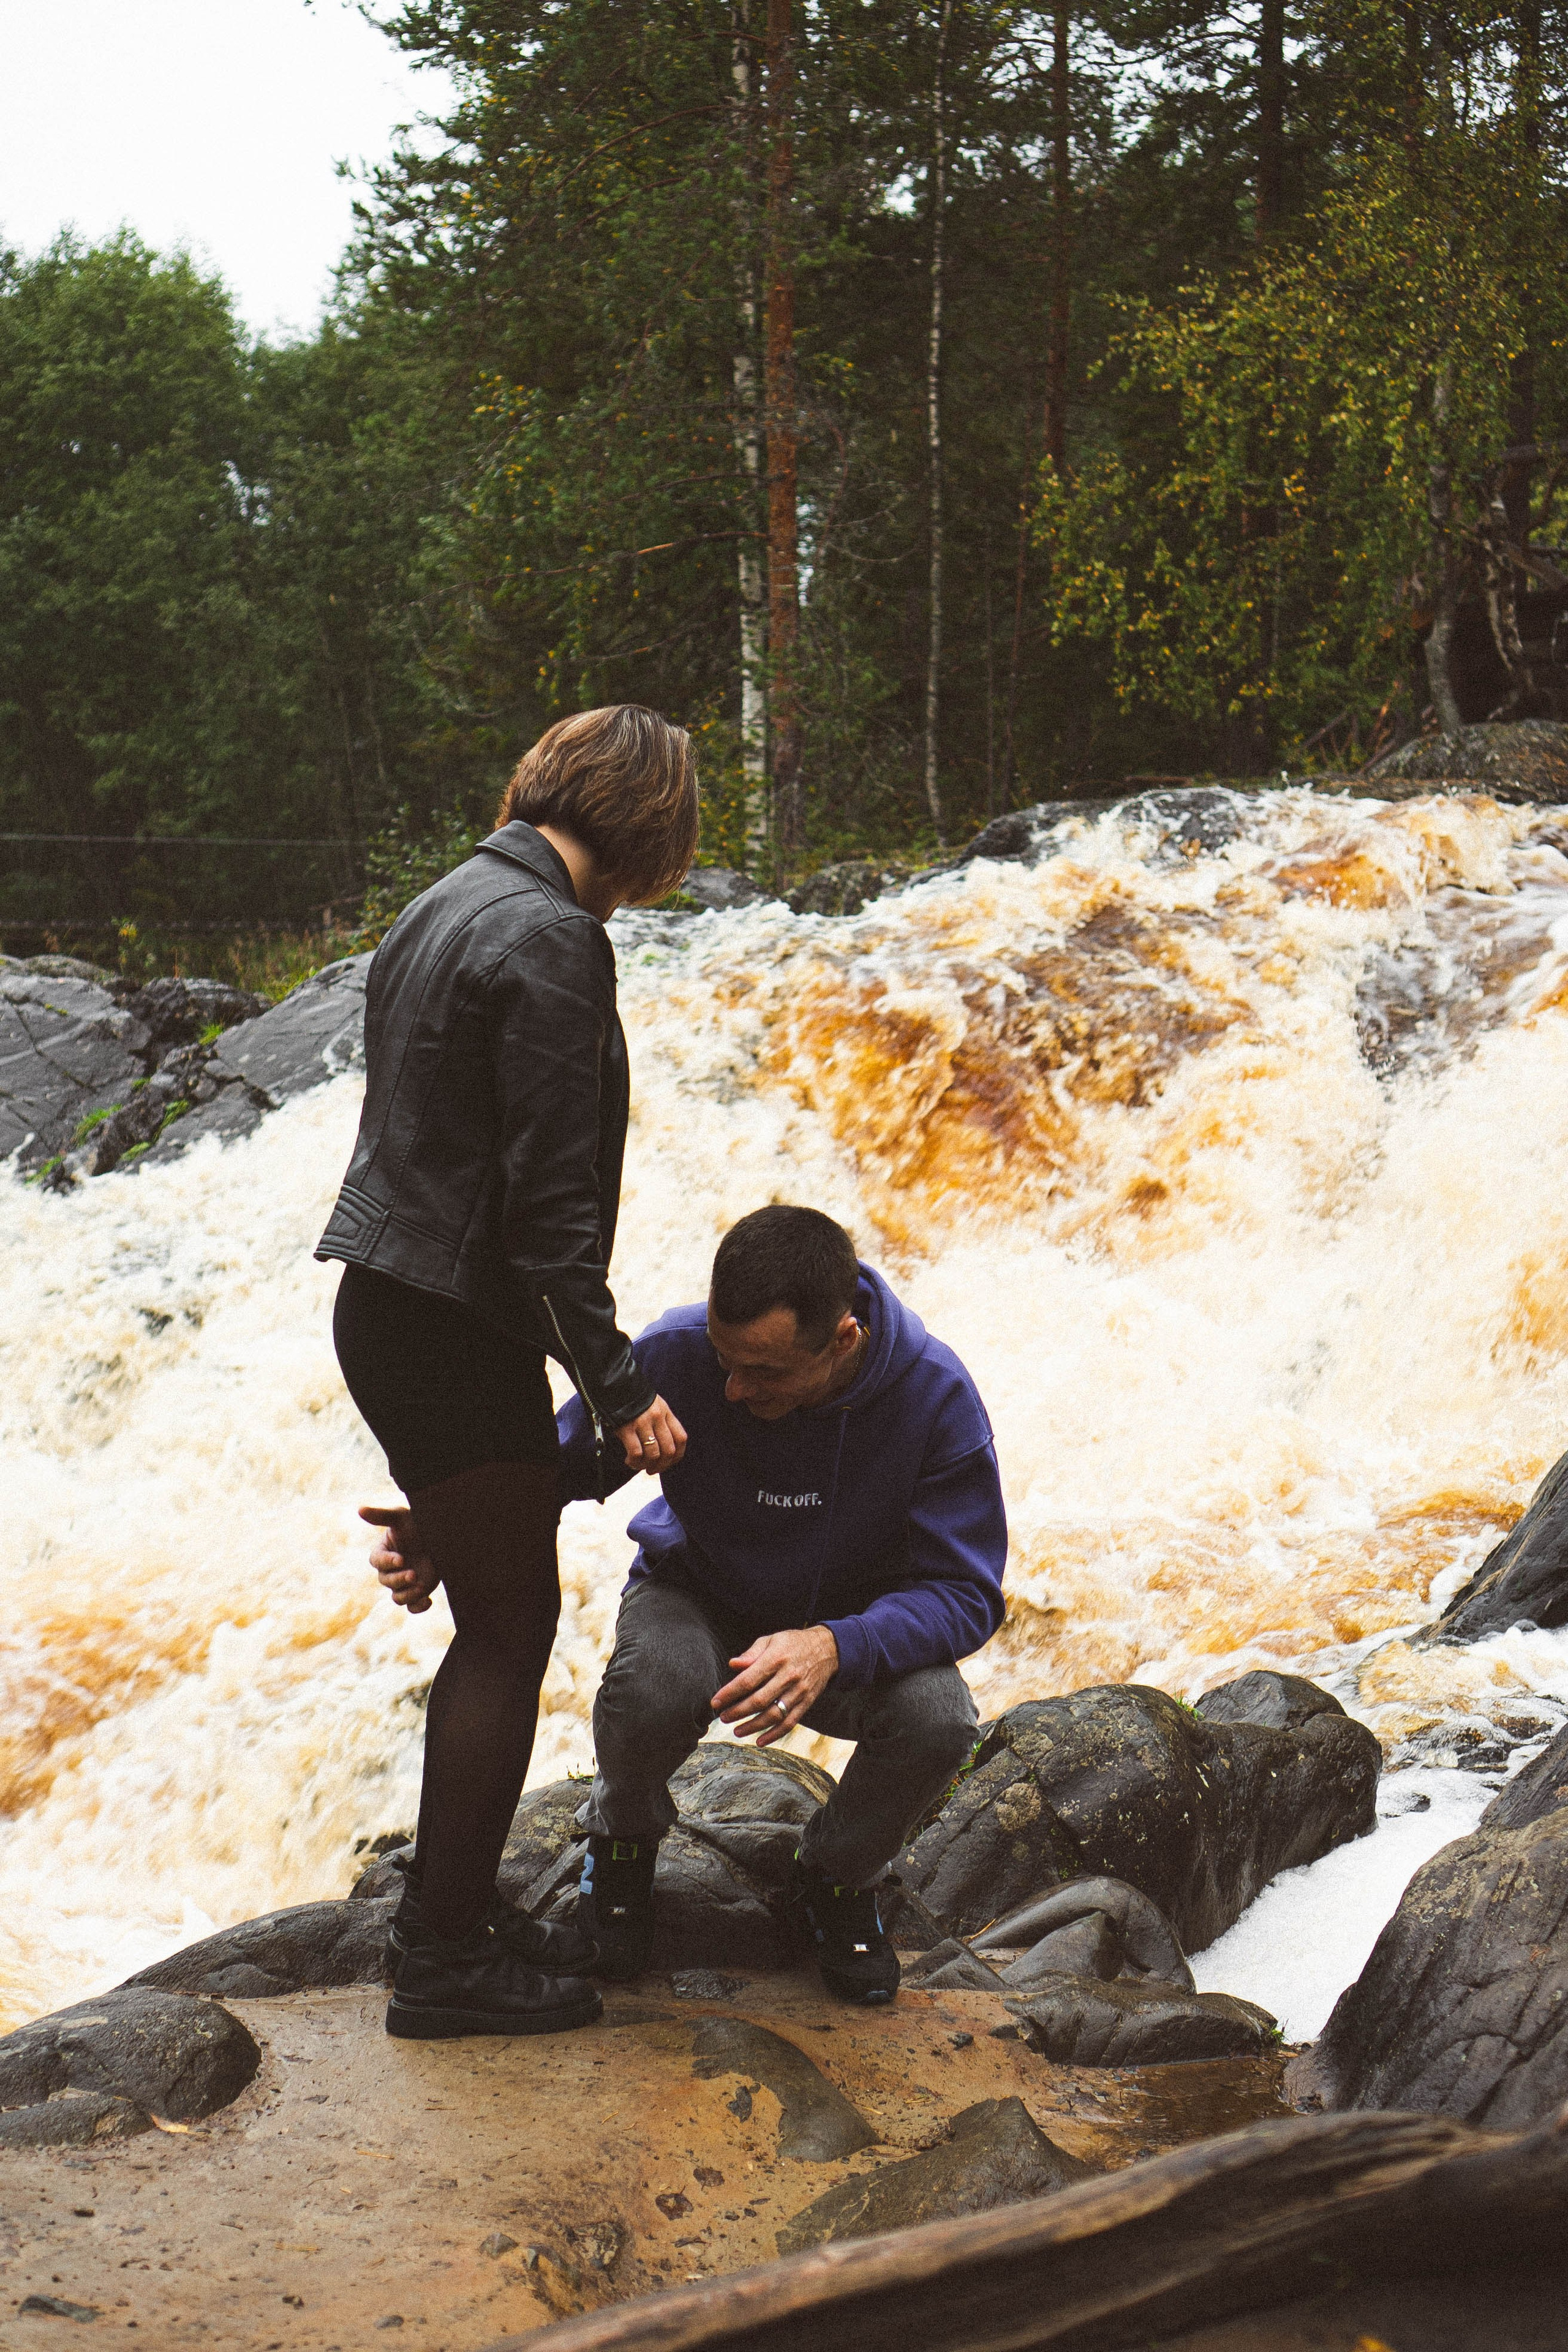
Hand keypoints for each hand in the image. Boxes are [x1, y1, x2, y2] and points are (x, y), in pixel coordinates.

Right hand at [360, 1503, 438, 1614]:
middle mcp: (390, 1570)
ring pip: (397, 1597)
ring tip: (422, 1585)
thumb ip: (381, 1515)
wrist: (441, 1536)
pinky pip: (412, 1607)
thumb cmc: (418, 1523)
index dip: (387, 1562)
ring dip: (408, 1594)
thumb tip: (360, 1509)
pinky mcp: (417, 1592)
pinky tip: (428, 1601)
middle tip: (414, 1574)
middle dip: (399, 1579)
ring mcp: (403, 1583)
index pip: (377, 1561)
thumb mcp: (401, 1517)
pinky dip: (419, 1607)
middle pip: (385, 1581)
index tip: (400, 1559)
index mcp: (383, 1552)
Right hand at [615, 1394, 686, 1473]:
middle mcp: (657, 1418)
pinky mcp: (626, 1428)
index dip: (677, 1456)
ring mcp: (642, 1423)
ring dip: (646, 1466)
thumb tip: (663, 1450)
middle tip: (652, 1470)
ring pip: (653, 1454)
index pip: (681, 1438)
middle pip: (668, 1450)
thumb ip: (662, 1423)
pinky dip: (634, 1462)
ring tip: (639, 1466)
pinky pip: (636, 1453)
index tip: (669, 1463)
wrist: (615, 1384)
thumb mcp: (655, 1406)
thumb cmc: (635, 1399)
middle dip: (662, 1466)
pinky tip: (629, 1461)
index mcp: (666, 1412)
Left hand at [711, 1627, 838, 1745]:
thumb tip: (732, 1665)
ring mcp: (799, 1691)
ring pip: (774, 1715)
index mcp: (776, 1658)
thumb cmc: (792, 1643)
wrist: (828, 1649)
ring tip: (736, 1731)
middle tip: (723, 1717)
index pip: (749, 1680)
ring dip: (753, 1726)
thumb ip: (751, 1653)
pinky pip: (790, 1722)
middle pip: (759, 1700)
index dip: (729, 1693)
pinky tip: (760, 1741)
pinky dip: (775, 1734)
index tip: (715, 1702)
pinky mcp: (807, 1702)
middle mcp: (789, 1676)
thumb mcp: (771, 1640)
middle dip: (738, 1712)